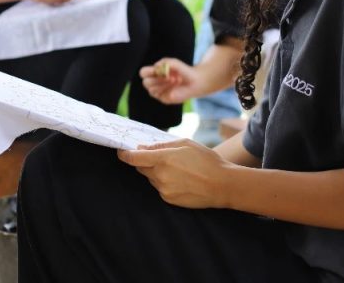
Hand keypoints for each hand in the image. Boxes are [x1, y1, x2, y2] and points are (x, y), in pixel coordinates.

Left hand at [118, 139, 232, 208]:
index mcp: (163, 159)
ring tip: (177, 169)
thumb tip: (142, 148)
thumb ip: (160, 146)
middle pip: (141, 167)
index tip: (120, 152)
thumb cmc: (206, 160)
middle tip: (161, 157)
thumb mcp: (185, 144)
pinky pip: (160, 188)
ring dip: (156, 172)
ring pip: (151, 178)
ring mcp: (164, 189)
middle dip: (145, 161)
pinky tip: (181, 179)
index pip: (134, 158)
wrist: (223, 185)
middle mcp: (160, 175)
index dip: (124, 154)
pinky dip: (164, 182)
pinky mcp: (169, 200)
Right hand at [140, 58, 201, 103]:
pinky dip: (167, 89)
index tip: (156, 70)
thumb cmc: (183, 70)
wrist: (194, 81)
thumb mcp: (174, 62)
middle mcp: (154, 82)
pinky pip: (159, 95)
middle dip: (156, 79)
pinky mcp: (164, 98)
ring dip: (162, 83)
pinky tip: (175, 85)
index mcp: (154, 73)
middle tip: (168, 75)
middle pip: (145, 82)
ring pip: (151, 89)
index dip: (147, 71)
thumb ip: (164, 62)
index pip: (143, 73)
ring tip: (174, 79)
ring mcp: (158, 91)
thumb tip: (156, 68)